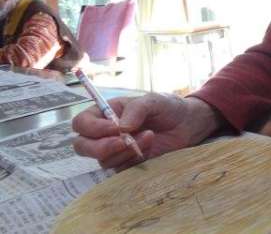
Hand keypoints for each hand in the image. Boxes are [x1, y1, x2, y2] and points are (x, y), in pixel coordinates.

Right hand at [72, 93, 222, 170]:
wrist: (188, 124)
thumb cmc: (168, 107)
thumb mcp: (153, 101)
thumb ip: (136, 110)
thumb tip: (120, 128)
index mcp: (106, 113)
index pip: (81, 123)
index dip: (92, 128)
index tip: (114, 128)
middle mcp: (105, 133)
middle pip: (82, 146)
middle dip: (100, 147)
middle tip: (124, 142)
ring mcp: (115, 150)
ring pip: (103, 160)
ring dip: (125, 151)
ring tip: (149, 136)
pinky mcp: (128, 164)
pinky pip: (120, 169)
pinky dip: (134, 160)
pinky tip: (150, 147)